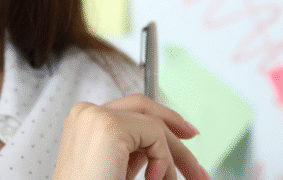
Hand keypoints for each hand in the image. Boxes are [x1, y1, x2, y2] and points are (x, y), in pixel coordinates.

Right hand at [53, 93, 210, 179]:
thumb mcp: (120, 170)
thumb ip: (137, 153)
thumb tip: (164, 147)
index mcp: (85, 124)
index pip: (131, 109)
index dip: (162, 118)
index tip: (187, 136)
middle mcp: (86, 114)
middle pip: (144, 110)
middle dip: (176, 133)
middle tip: (197, 163)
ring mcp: (96, 116)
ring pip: (153, 123)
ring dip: (170, 156)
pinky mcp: (109, 126)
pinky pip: (155, 133)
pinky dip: (163, 159)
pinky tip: (153, 179)